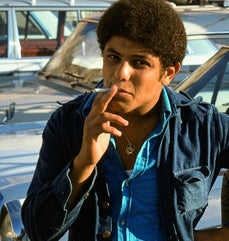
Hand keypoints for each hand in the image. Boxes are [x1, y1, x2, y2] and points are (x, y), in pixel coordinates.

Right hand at [67, 87, 125, 207]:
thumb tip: (115, 110)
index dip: (105, 93)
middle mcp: (90, 118)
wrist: (90, 156)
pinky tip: (119, 134)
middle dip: (108, 95)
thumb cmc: (98, 140)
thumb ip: (107, 119)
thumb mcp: (104, 127)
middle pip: (99, 103)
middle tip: (116, 88)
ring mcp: (90, 126)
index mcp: (94, 115)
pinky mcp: (91, 134)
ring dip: (117, 118)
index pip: (99, 101)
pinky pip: (103, 129)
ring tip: (126, 123)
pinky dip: (113, 130)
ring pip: (103, 116)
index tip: (112, 84)